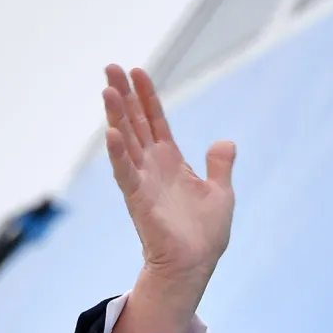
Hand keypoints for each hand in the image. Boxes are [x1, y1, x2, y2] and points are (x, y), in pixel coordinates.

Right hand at [102, 64, 235, 332]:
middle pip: (134, 123)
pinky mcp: (138, 200)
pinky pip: (125, 173)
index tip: (138, 71)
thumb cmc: (204, 235)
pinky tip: (111, 132)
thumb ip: (220, 166)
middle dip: (123, 95)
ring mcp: (143, 182)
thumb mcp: (221, 193)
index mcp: (171, 162)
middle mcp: (152, 167)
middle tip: (110, 67)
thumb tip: (225, 142)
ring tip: (107, 89)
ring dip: (115, 116)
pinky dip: (118, 154)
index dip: (147, 96)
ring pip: (125, 142)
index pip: (156, 121)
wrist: (196, 265)